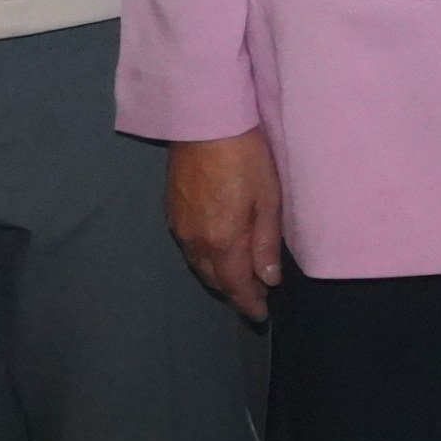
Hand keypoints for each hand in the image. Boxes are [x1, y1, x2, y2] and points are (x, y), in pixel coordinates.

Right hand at [167, 131, 285, 321]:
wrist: (205, 125)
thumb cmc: (246, 159)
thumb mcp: (268, 201)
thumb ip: (265, 243)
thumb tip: (268, 280)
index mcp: (222, 241)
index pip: (235, 285)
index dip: (248, 303)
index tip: (259, 315)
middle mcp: (195, 241)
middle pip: (214, 279)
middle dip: (234, 292)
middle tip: (254, 297)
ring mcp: (179, 226)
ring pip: (199, 265)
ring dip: (219, 276)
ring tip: (239, 279)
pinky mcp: (172, 211)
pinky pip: (188, 247)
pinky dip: (205, 258)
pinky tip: (218, 252)